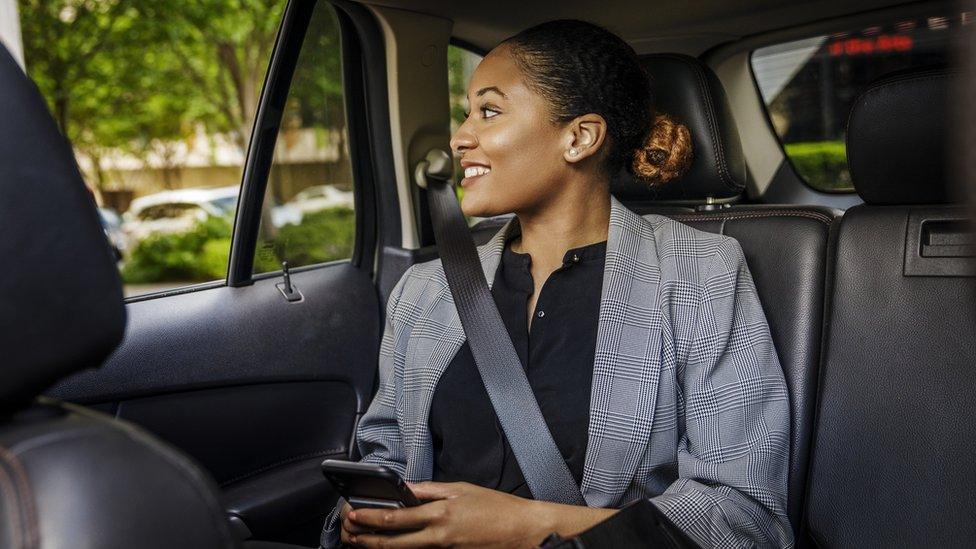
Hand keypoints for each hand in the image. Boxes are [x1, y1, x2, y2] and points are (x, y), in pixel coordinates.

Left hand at [344, 481, 547, 547]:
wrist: (522, 532)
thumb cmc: (496, 508)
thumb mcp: (461, 489)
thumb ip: (430, 490)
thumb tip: (406, 488)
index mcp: (440, 515)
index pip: (397, 517)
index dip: (372, 517)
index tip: (355, 514)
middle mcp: (438, 537)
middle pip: (393, 542)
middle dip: (367, 539)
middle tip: (349, 533)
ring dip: (380, 547)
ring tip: (362, 542)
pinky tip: (392, 545)